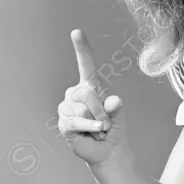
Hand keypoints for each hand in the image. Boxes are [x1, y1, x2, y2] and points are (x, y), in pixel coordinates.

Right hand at [57, 29, 126, 166]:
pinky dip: (90, 128)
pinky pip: (77, 122)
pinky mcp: (63, 123)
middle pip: (87, 94)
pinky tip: (95, 133)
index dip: (81, 49)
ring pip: (83, 109)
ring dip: (97, 122)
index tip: (76, 32)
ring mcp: (67, 108)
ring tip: (99, 130)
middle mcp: (75, 94)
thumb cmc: (114, 129)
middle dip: (101, 110)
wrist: (107, 150)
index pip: (85, 65)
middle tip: (107, 123)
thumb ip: (117, 108)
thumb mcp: (120, 116)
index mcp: (90, 86)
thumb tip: (113, 101)